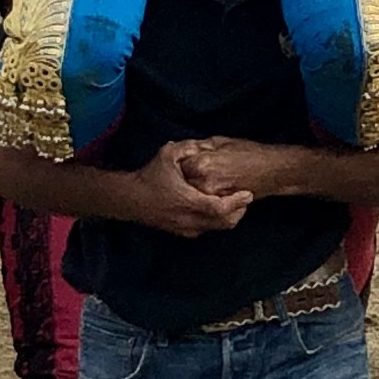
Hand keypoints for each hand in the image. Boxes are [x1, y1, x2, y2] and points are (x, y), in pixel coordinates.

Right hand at [126, 140, 252, 234]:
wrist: (130, 199)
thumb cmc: (150, 176)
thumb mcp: (168, 154)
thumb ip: (188, 148)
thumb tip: (204, 146)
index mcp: (188, 201)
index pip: (220, 208)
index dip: (237, 202)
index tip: (248, 193)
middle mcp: (188, 219)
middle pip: (223, 223)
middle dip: (239, 212)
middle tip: (245, 199)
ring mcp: (185, 228)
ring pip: (216, 228)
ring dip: (229, 218)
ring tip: (236, 204)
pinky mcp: (181, 232)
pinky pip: (206, 230)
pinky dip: (217, 222)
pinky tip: (218, 209)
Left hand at [179, 135, 298, 200]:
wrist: (272, 172)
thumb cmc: (249, 153)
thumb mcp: (220, 141)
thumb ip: (198, 147)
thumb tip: (183, 150)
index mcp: (201, 163)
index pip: (176, 166)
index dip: (177, 164)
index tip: (178, 163)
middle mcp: (202, 182)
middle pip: (179, 184)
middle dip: (180, 179)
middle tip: (184, 175)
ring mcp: (210, 198)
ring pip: (189, 196)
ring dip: (189, 191)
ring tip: (195, 185)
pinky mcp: (219, 207)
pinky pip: (201, 205)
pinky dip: (200, 200)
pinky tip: (206, 193)